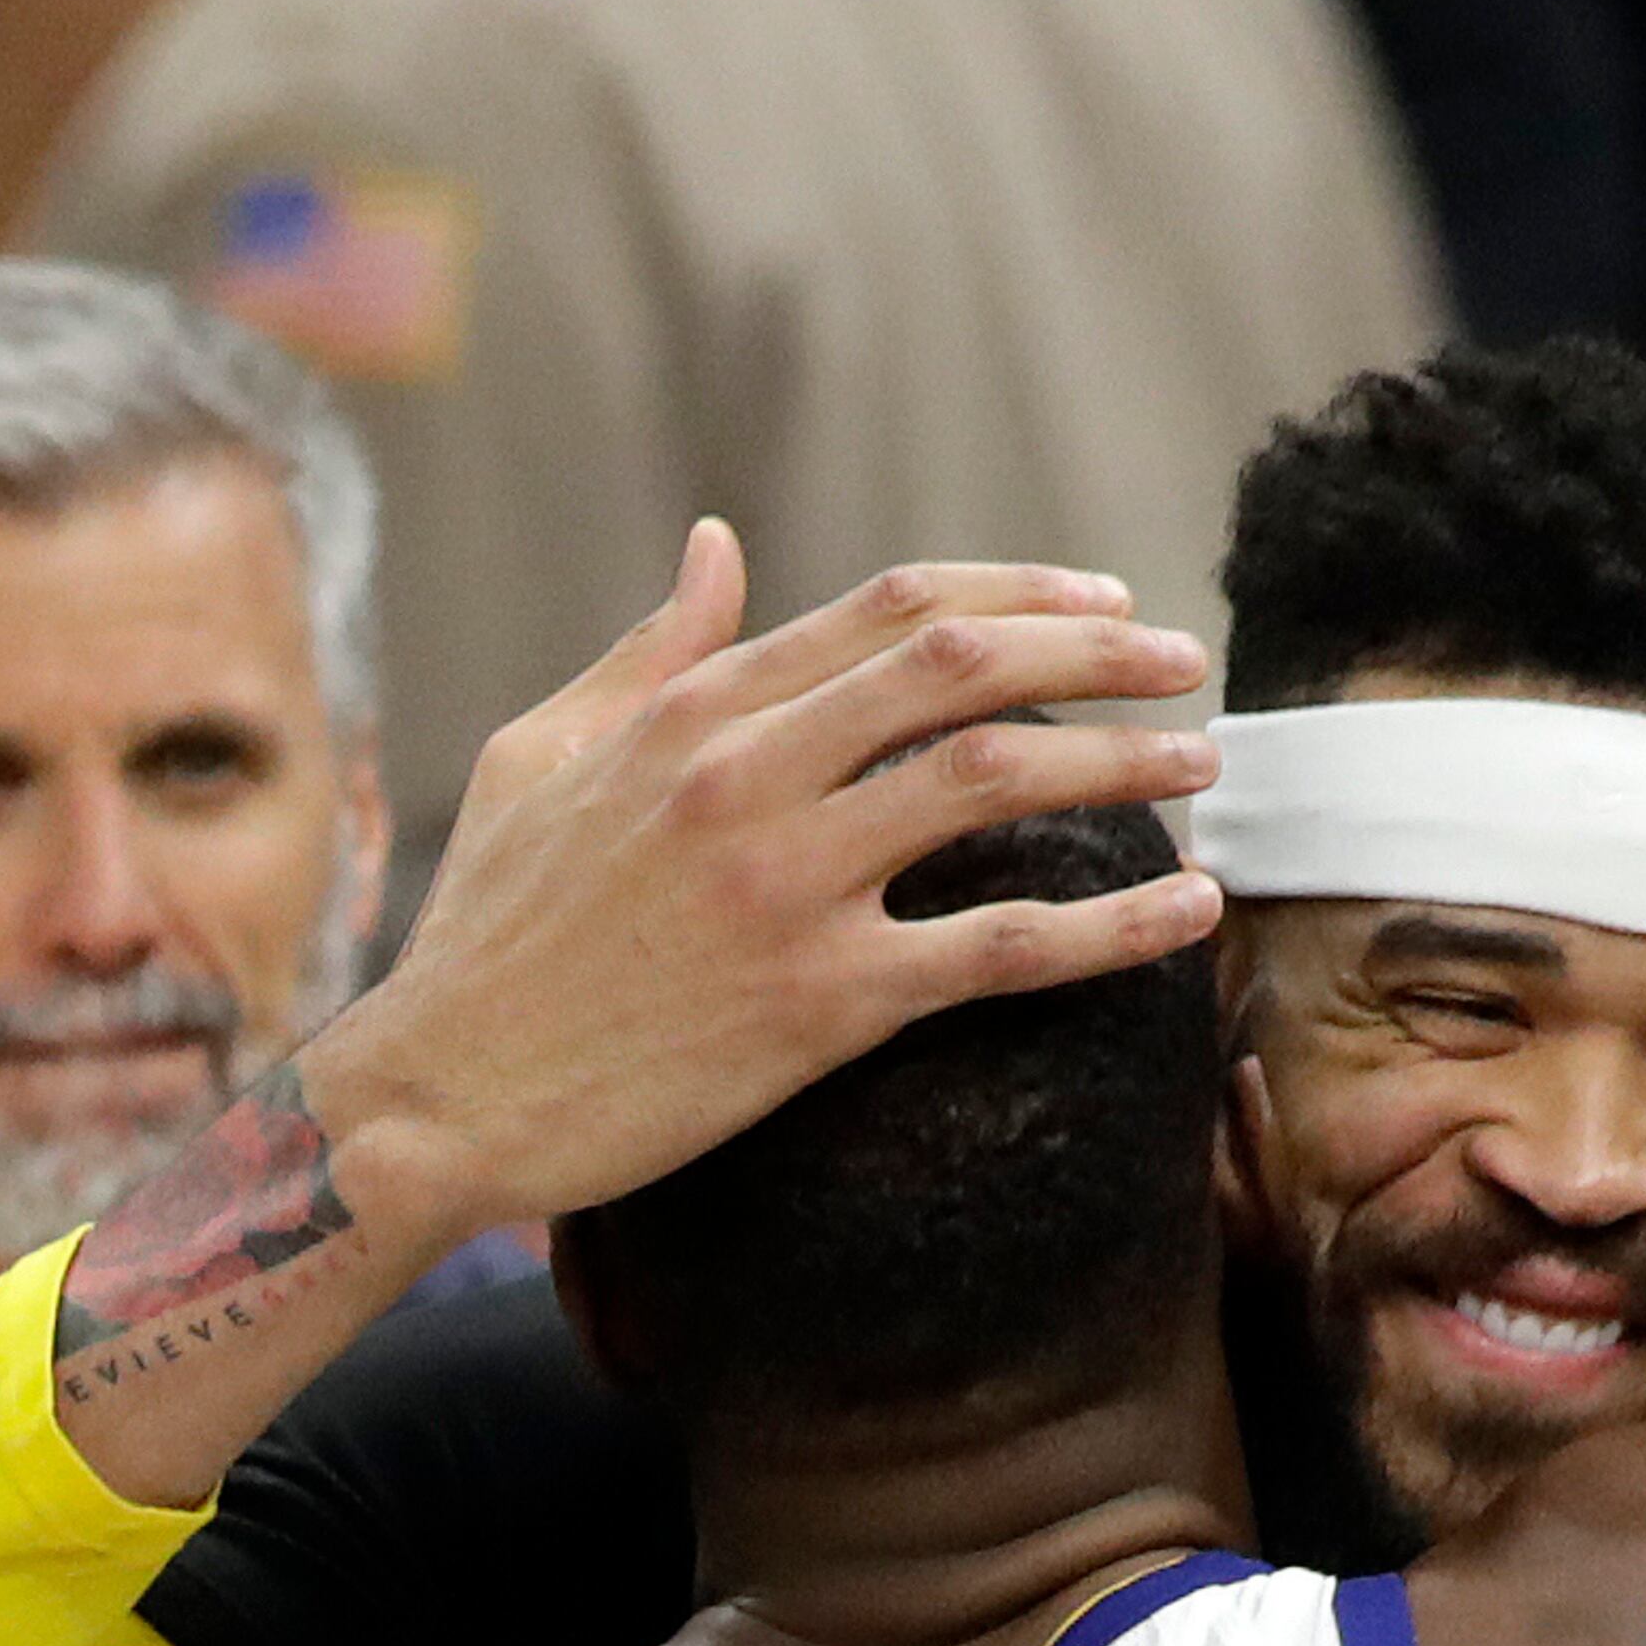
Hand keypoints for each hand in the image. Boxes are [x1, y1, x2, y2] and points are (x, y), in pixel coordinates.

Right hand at [323, 523, 1221, 1236]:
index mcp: (695, 712)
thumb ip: (650, 654)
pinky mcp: (820, 1006)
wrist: (441, 1097)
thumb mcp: (541, 756)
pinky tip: (1189, 911)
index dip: (1017, 595)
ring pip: (996, 783)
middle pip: (963, 671)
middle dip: (1097, 650)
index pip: (892, 613)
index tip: (1102, 600)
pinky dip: (1112, 927)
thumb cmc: (485, 936)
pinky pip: (1000, 952)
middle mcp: (751, 778)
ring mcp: (790, 889)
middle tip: (1184, 661)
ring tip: (1203, 763)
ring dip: (1122, 762)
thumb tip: (719, 549)